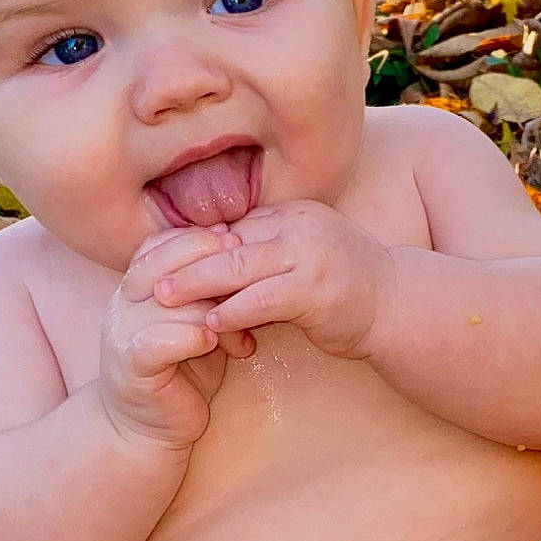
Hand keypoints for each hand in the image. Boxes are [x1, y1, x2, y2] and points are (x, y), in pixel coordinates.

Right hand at [100, 224, 256, 448]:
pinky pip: (160, 339)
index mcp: (136, 287)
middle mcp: (122, 303)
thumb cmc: (182, 372)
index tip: (239, 245)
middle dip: (213, 268)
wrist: (148, 429)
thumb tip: (238, 245)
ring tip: (242, 338)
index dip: (199, 240)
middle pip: (165, 265)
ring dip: (216, 315)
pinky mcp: (131, 365)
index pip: (161, 244)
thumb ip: (208, 290)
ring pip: (173, 303)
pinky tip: (215, 345)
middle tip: (250, 280)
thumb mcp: (198, 322)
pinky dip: (193, 337)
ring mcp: (122, 333)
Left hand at [151, 200, 396, 360]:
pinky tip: (208, 325)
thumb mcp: (303, 259)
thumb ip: (266, 255)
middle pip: (226, 241)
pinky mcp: (317, 288)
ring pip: (237, 265)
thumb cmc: (346, 289)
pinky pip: (263, 298)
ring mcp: (309, 254)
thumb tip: (214, 260)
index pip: (229, 226)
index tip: (154, 261)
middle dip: (180, 260)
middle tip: (142, 276)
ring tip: (161, 297)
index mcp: (292, 214)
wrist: (398, 307)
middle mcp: (299, 225)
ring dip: (195, 283)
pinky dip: (231, 311)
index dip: (188, 245)